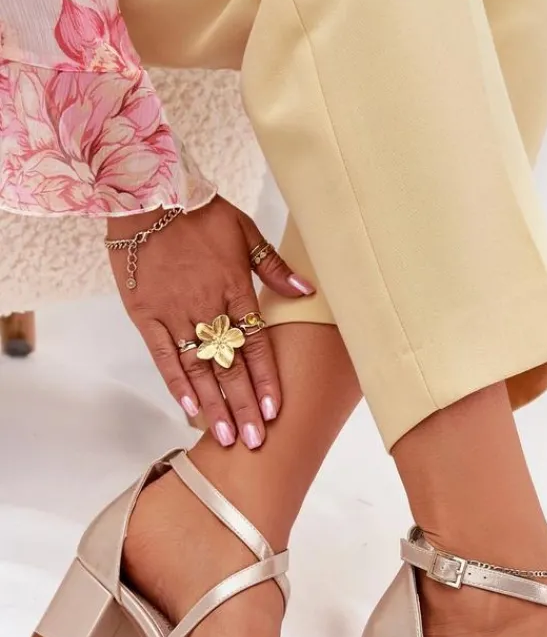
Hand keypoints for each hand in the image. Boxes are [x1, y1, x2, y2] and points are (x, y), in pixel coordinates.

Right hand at [106, 196, 313, 447]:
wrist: (149, 195)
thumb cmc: (201, 213)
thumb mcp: (247, 232)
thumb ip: (276, 268)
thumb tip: (310, 291)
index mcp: (235, 290)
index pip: (256, 345)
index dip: (265, 380)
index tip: (274, 411)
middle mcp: (207, 308)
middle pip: (229, 366)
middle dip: (243, 406)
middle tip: (255, 442)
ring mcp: (175, 314)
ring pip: (198, 368)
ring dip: (213, 404)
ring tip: (226, 437)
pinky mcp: (146, 315)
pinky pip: (163, 355)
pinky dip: (176, 382)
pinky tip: (189, 408)